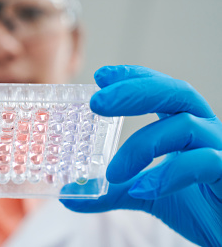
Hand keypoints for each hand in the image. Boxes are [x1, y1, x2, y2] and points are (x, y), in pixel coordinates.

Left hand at [60, 65, 221, 245]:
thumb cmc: (197, 202)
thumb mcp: (147, 192)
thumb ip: (113, 189)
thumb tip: (71, 194)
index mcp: (185, 124)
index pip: (160, 88)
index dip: (132, 77)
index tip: (100, 76)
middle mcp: (205, 129)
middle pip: (176, 92)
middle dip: (134, 91)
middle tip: (96, 102)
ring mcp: (221, 148)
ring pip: (185, 125)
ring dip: (142, 145)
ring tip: (113, 172)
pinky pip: (204, 163)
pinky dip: (169, 174)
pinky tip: (142, 188)